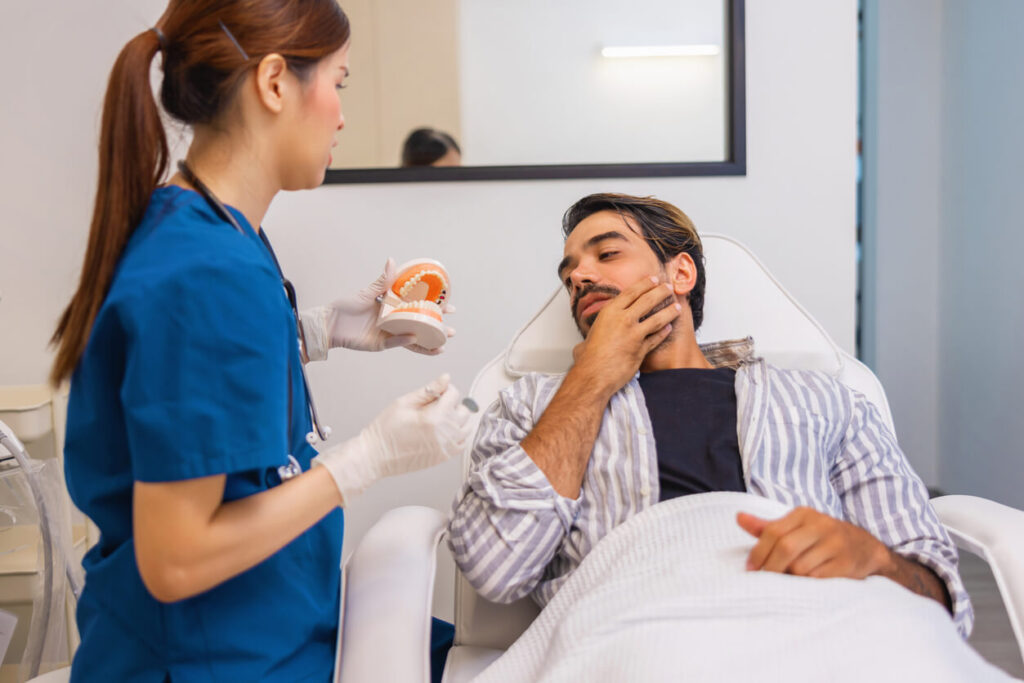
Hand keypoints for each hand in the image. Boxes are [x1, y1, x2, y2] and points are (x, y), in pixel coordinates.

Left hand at [299, 259, 455, 359]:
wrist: (328, 323)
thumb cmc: (344, 307)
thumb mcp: (366, 292)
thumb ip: (382, 281)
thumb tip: (392, 261)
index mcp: (393, 308)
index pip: (418, 307)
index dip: (434, 308)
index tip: (450, 308)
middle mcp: (393, 322)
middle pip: (419, 326)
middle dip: (436, 329)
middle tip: (451, 331)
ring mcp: (388, 334)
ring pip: (412, 339)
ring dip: (426, 342)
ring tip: (442, 344)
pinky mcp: (379, 344)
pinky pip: (395, 343)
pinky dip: (404, 341)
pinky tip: (415, 338)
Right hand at [312, 374, 474, 503]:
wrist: (376, 456)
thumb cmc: (385, 430)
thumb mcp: (404, 402)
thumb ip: (429, 390)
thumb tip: (445, 378)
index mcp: (434, 417)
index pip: (454, 395)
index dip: (445, 389)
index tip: (436, 393)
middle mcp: (444, 434)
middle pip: (464, 411)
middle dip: (453, 404)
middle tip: (435, 406)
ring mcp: (445, 447)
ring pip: (466, 428)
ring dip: (457, 420)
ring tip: (439, 419)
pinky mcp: (443, 457)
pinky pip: (462, 443)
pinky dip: (457, 435)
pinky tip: (443, 431)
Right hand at [572, 277, 680, 393]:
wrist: (593, 375)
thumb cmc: (588, 358)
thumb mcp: (589, 337)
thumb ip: (593, 336)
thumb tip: (584, 345)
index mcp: (610, 312)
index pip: (631, 292)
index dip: (645, 284)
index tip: (653, 280)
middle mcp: (623, 319)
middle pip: (647, 300)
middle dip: (661, 292)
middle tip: (668, 288)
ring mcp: (634, 334)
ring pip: (657, 318)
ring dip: (669, 311)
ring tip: (676, 306)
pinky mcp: (642, 349)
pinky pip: (657, 337)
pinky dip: (664, 332)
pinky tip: (669, 328)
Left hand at [737, 506, 891, 578]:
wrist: (865, 547)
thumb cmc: (821, 539)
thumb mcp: (796, 528)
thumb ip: (767, 527)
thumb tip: (738, 517)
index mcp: (804, 514)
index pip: (773, 531)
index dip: (758, 552)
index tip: (750, 569)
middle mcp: (821, 525)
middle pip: (786, 548)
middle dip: (771, 567)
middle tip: (764, 580)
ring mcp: (836, 544)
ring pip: (801, 566)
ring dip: (790, 578)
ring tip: (788, 581)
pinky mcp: (846, 563)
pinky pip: (818, 578)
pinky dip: (807, 585)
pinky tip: (805, 585)